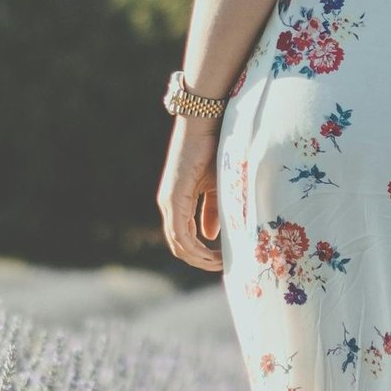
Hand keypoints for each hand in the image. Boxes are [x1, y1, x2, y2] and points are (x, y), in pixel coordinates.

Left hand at [157, 115, 224, 271]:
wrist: (205, 123)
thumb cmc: (213, 150)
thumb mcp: (216, 187)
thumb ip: (212, 212)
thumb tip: (209, 236)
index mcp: (177, 203)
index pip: (183, 240)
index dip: (200, 255)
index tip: (221, 262)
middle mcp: (168, 205)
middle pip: (178, 247)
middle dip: (200, 261)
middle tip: (222, 267)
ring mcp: (169, 202)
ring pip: (178, 244)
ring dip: (199, 258)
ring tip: (220, 263)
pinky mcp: (173, 198)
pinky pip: (180, 232)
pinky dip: (195, 247)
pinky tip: (212, 253)